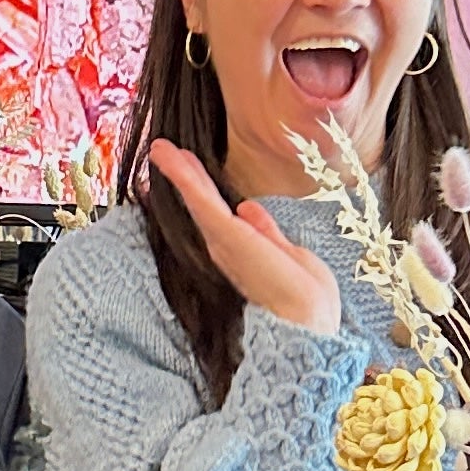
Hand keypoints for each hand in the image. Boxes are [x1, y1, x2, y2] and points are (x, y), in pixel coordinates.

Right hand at [146, 144, 341, 332]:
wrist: (309, 322)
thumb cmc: (308, 301)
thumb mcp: (292, 256)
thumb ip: (268, 233)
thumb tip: (248, 209)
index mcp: (243, 252)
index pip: (219, 214)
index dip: (203, 190)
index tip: (191, 168)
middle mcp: (226, 248)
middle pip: (202, 205)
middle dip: (184, 177)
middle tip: (164, 151)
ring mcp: (225, 242)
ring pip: (198, 200)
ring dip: (179, 172)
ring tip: (160, 148)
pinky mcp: (227, 236)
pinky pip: (203, 201)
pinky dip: (186, 178)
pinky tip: (173, 159)